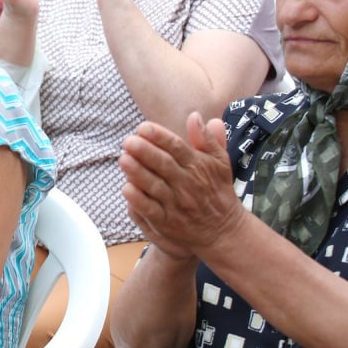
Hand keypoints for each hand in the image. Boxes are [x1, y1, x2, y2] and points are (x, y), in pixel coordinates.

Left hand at [118, 113, 245, 258]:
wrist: (224, 231)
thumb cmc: (218, 191)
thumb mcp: (220, 163)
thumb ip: (207, 139)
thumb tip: (195, 116)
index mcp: (198, 166)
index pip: (178, 148)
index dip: (160, 137)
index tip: (143, 127)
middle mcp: (187, 185)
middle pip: (164, 165)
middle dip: (145, 152)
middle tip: (128, 141)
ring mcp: (177, 205)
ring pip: (155, 187)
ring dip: (138, 173)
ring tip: (123, 159)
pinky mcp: (168, 223)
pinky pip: (152, 211)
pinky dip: (139, 200)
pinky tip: (126, 188)